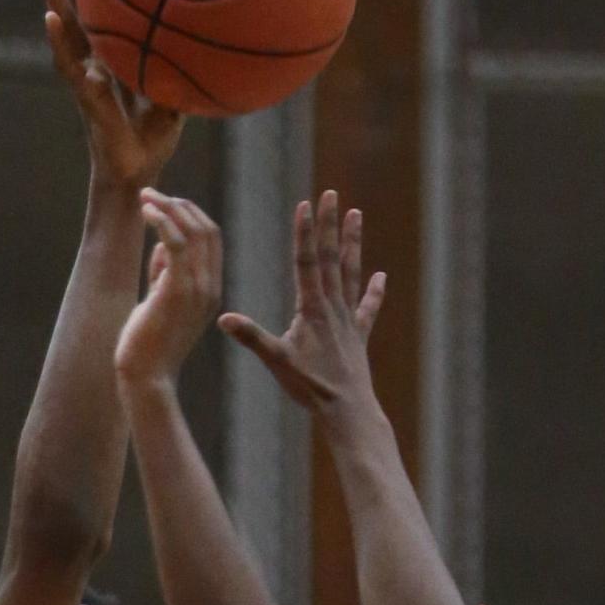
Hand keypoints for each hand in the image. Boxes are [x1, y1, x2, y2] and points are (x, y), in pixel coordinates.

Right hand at [35, 0, 183, 190]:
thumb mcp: (174, 102)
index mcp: (114, 65)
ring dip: (54, 4)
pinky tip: (50, 23)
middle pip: (80, 17)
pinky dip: (61, 46)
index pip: (106, 19)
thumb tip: (209, 47)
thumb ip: (181, 75)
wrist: (137, 175)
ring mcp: (86, 82)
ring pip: (67, 38)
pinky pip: (72, 71)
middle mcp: (95, 67)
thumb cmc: (153, 141)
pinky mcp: (86, 101)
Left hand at [114, 190, 222, 386]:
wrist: (146, 377)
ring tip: (144, 197)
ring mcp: (198, 289)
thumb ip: (164, 274)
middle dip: (179, 205)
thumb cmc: (146, 344)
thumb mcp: (160, 302)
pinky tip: (145, 212)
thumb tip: (161, 246)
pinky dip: (162, 221)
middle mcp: (210, 288)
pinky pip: (177, 243)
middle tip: (149, 194)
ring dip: (168, 207)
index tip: (163, 204)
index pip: (211, 239)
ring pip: (194, 231)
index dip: (190, 214)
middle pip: (207, 229)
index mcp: (210, 290)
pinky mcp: (178, 291)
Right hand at [218, 190, 386, 411]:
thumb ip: (252, 337)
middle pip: (331, 258)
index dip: (305, 233)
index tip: (305, 204)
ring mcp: (349, 320)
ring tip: (356, 215)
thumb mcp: (277, 361)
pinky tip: (381, 275)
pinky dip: (374, 291)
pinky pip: (368, 308)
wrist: (348, 410)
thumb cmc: (312, 387)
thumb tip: (224, 318)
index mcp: (312, 309)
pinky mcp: (359, 336)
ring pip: (351, 273)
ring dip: (353, 244)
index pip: (307, 262)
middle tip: (331, 194)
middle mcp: (333, 308)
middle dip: (329, 225)